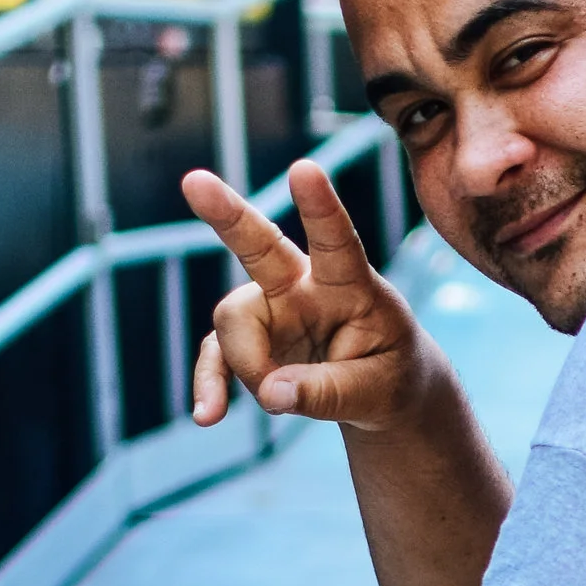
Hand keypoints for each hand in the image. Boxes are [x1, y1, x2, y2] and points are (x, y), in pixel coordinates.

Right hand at [184, 156, 427, 433]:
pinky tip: (207, 415)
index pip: (337, 243)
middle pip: (260, 246)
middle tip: (194, 182)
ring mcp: (270, 312)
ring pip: (234, 323)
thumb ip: (329, 393)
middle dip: (228, 215)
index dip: (320, 209)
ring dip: (248, 367)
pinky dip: (211, 386)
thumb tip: (270, 394)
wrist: (381, 391)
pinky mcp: (249, 342)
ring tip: (277, 402)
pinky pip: (216, 357)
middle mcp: (303, 286)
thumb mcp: (379, 393)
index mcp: (351, 286)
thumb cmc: (391, 376)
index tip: (304, 169)